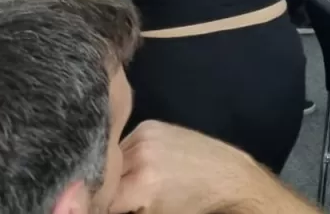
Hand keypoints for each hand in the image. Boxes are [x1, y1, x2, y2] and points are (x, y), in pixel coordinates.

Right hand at [110, 121, 271, 213]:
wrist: (231, 179)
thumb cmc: (195, 207)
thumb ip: (124, 208)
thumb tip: (103, 203)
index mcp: (141, 182)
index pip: (99, 197)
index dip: (100, 204)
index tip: (107, 206)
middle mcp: (140, 153)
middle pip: (101, 175)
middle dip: (106, 188)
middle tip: (123, 196)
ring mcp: (146, 134)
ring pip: (109, 158)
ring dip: (113, 171)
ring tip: (133, 182)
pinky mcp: (151, 124)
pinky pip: (123, 143)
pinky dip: (126, 157)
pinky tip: (141, 165)